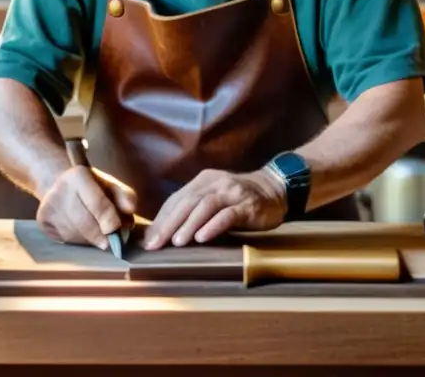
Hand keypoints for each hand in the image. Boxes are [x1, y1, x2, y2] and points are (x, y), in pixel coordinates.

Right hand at [37, 165, 136, 249]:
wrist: (59, 182)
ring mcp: (47, 206)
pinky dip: (77, 241)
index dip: (110, 221)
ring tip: (96, 234)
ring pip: (75, 235)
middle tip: (110, 242)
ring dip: (90, 240)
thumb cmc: (92, 187)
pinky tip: (81, 232)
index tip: (117, 232)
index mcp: (78, 175)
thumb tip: (131, 210)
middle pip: (85, 223)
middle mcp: (59, 189)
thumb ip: (125, 196)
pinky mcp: (41, 221)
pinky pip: (64, 240)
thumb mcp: (110, 185)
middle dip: (101, 236)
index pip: (98, 204)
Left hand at [142, 168, 286, 249]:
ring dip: (189, 224)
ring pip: (206, 206)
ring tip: (176, 242)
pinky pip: (228, 214)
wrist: (275, 189)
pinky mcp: (248, 205)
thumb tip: (164, 232)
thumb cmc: (239, 199)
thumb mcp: (214, 198)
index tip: (149, 239)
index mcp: (204, 181)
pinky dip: (213, 225)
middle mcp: (216, 183)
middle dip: (169, 224)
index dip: (161, 219)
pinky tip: (203, 237)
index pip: (177, 199)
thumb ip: (193, 210)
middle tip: (156, 243)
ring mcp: (233, 193)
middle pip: (188, 202)